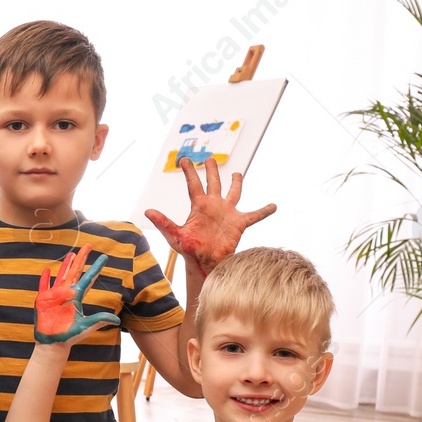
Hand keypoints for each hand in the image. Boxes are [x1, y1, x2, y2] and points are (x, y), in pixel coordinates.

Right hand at [36, 246, 121, 343]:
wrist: (53, 343)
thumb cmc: (70, 336)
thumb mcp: (86, 326)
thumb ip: (99, 320)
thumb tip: (117, 320)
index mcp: (77, 297)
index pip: (88, 279)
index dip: (95, 268)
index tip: (104, 257)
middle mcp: (66, 293)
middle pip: (75, 272)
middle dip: (81, 259)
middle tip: (88, 246)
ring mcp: (54, 295)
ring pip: (61, 275)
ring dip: (65, 265)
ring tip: (71, 254)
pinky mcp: (42, 300)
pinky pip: (43, 286)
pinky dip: (45, 278)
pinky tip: (47, 270)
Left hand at [143, 157, 275, 275]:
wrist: (206, 263)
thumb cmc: (189, 250)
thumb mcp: (175, 236)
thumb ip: (164, 223)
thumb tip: (147, 211)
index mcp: (199, 206)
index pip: (193, 185)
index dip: (189, 172)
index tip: (184, 160)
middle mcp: (214, 206)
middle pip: (213, 183)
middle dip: (211, 171)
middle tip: (209, 158)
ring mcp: (227, 213)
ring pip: (233, 193)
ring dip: (236, 183)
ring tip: (237, 174)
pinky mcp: (239, 223)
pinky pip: (254, 215)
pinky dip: (264, 211)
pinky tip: (273, 206)